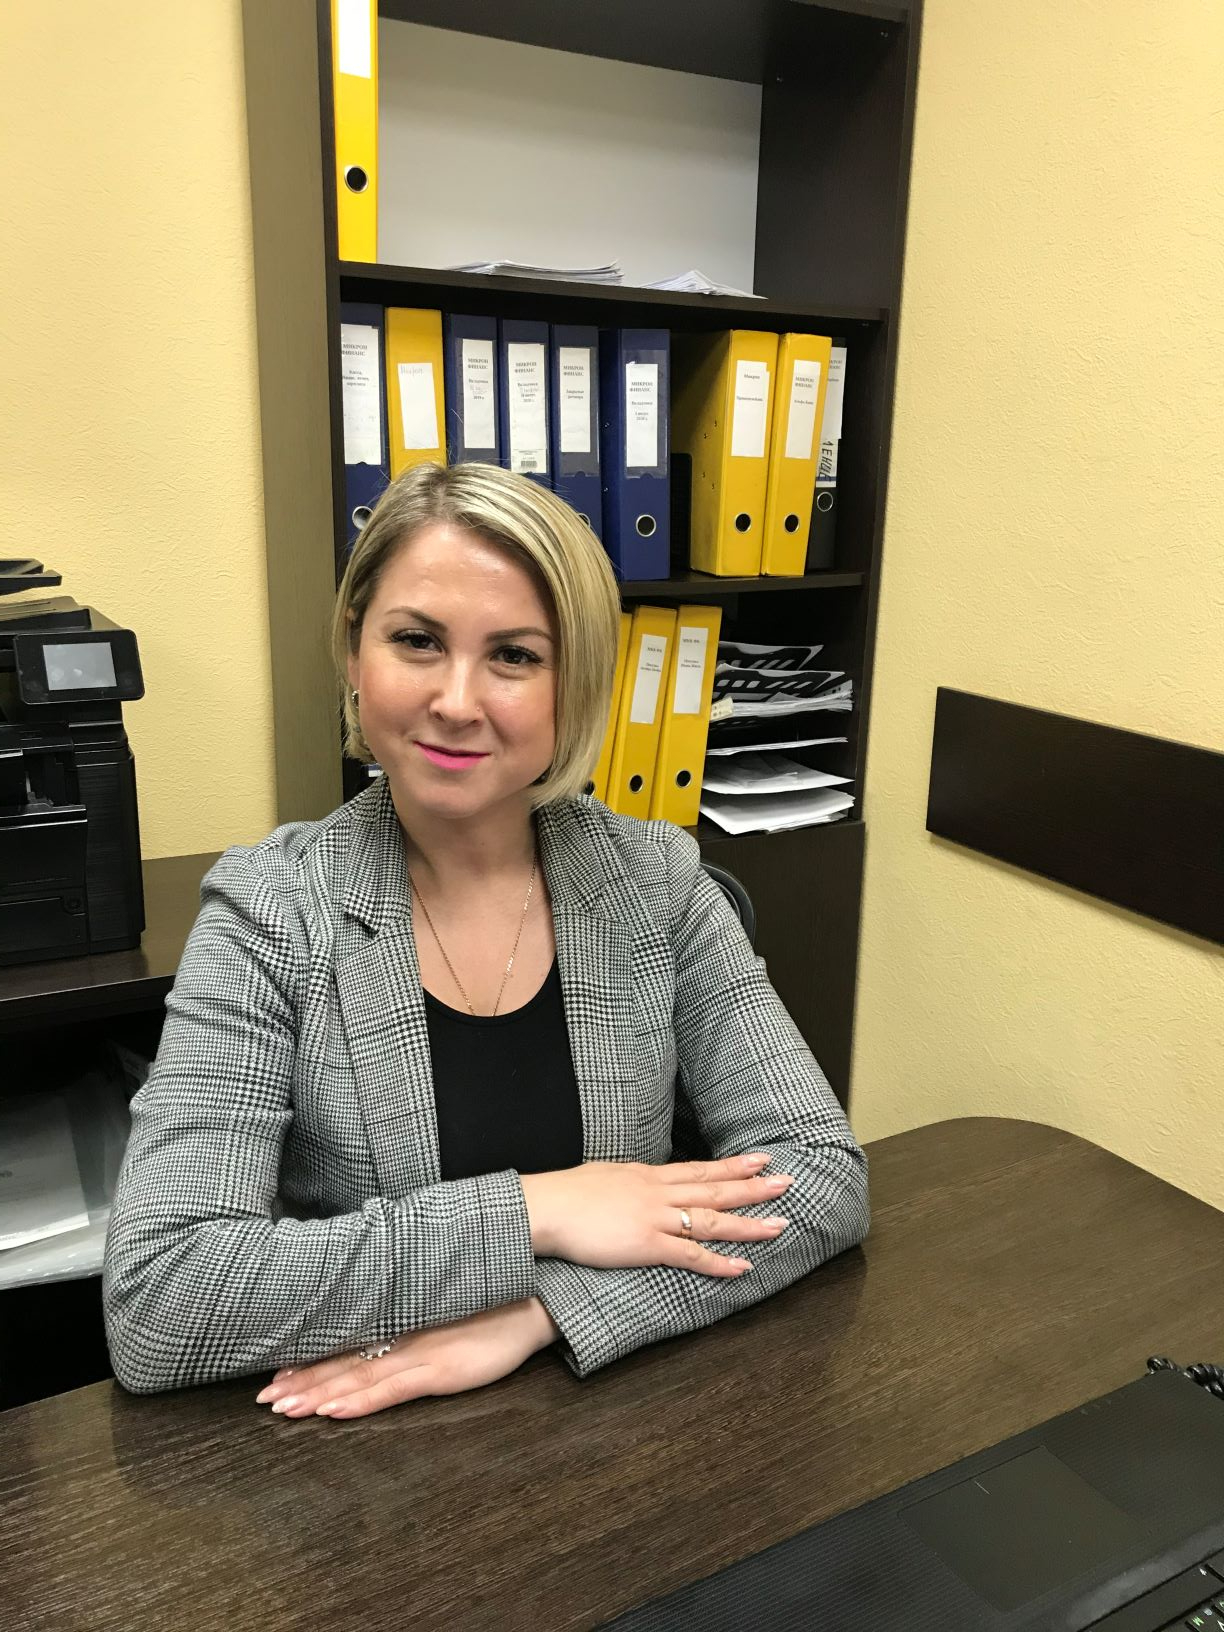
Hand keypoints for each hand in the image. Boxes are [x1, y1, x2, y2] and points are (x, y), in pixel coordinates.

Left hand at [254, 1297, 558, 1419]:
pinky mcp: (442, 1370)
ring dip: (318, 1393)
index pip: (345, 1342)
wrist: (533, 1295)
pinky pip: (392, 1388)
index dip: (309, 1358)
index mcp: (401, 1319)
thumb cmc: (491, 1299)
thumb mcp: (444, 1302)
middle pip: (342, 1361)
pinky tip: (334, 1409)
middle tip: (264, 1398)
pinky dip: (360, 1400)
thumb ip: (413, 1313)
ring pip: (358, 1377)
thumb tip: (381, 1321)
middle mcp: (402, 1334)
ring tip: (284, 1408)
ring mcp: (420, 1352)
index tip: (274, 1371)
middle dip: (301, 1381)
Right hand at [519, 1153, 793, 1277]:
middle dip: (753, 1186)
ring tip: (780, 1224)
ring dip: (749, 1223)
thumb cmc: (567, 1194)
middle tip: (787, 1182)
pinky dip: (719, 1262)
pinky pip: (691, 1255)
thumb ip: (629, 1181)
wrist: (546, 1207)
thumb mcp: (605, 1175)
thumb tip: (639, 1182)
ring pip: (712, 1219)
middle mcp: (659, 1192)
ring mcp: (655, 1218)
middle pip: (715, 1189)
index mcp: (648, 1175)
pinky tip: (743, 1267)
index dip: (732, 1166)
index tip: (760, 1159)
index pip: (699, 1169)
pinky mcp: (647, 1245)